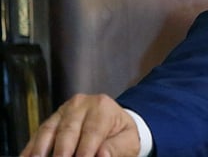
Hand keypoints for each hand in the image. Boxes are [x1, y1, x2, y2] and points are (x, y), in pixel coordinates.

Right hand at [21, 93, 140, 156]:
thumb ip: (116, 147)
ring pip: (48, 131)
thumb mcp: (128, 140)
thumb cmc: (121, 134)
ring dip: (40, 150)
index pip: (92, 132)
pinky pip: (38, 134)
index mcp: (102, 107)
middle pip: (67, 131)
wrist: (114, 123)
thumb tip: (102, 155)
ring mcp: (63, 111)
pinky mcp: (51, 120)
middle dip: (62, 153)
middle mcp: (80, 105)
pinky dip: (31, 148)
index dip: (85, 151)